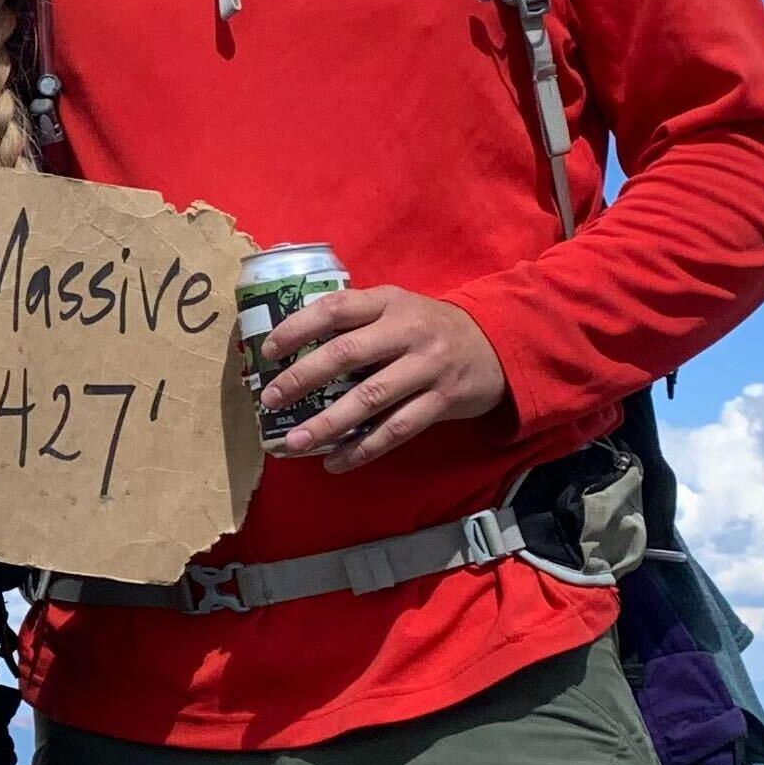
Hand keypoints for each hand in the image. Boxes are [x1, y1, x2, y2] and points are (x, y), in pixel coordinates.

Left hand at [260, 286, 511, 471]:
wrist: (495, 345)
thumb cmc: (429, 327)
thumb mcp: (397, 308)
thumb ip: (357, 319)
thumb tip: (293, 345)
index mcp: (389, 302)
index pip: (335, 308)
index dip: (298, 328)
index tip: (268, 351)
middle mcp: (407, 331)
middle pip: (347, 354)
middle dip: (303, 378)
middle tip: (271, 400)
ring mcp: (427, 367)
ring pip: (369, 398)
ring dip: (328, 424)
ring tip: (295, 443)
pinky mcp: (441, 401)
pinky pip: (396, 430)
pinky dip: (363, 449)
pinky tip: (335, 462)